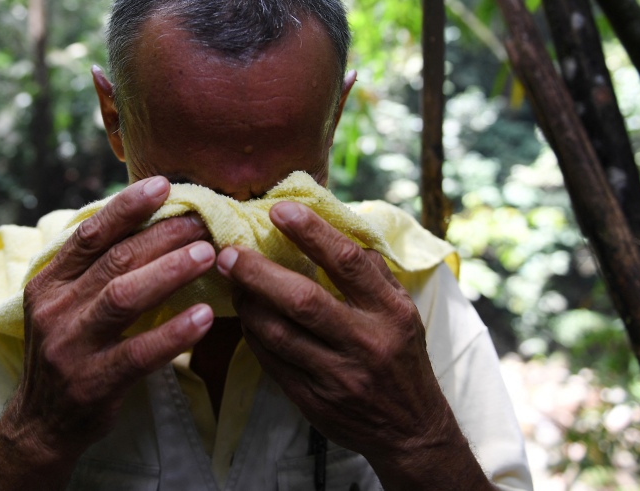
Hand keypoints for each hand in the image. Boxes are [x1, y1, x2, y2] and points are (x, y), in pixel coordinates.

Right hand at [5, 177, 215, 460]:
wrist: (42, 423)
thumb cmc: (71, 350)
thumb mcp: (68, 304)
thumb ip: (98, 269)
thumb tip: (151, 221)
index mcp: (48, 282)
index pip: (89, 235)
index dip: (126, 207)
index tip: (163, 184)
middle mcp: (54, 309)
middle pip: (114, 260)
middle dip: (163, 235)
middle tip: (204, 220)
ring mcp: (70, 347)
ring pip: (123, 297)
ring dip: (169, 272)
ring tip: (208, 254)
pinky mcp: (92, 383)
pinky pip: (138, 353)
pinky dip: (173, 333)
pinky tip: (205, 316)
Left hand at [216, 201, 491, 489]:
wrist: (410, 430)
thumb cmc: (401, 357)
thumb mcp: (402, 310)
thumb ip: (371, 272)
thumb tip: (334, 226)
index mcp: (390, 312)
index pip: (347, 263)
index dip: (311, 232)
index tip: (279, 209)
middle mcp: (365, 342)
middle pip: (303, 300)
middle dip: (259, 272)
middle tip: (228, 252)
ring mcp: (338, 375)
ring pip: (279, 334)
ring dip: (248, 304)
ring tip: (231, 280)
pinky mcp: (314, 400)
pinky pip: (273, 362)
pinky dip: (254, 334)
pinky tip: (246, 315)